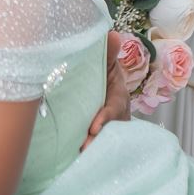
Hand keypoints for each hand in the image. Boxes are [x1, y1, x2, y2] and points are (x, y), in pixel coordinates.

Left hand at [82, 30, 131, 150]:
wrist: (104, 90)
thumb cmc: (104, 76)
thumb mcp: (107, 65)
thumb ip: (107, 53)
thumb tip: (112, 33)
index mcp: (118, 97)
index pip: (113, 109)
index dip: (104, 119)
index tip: (92, 128)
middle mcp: (118, 116)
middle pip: (111, 131)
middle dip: (98, 140)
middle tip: (83, 148)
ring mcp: (111, 129)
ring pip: (105, 141)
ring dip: (93, 148)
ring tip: (78, 157)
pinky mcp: (101, 137)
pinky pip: (98, 146)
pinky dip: (90, 153)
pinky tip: (75, 161)